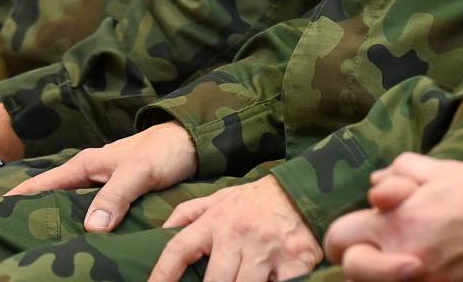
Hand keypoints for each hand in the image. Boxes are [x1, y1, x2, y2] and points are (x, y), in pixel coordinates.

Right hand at [6, 121, 197, 232]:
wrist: (194, 142)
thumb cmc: (163, 151)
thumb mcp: (138, 172)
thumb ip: (115, 196)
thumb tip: (90, 227)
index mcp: (84, 164)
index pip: (40, 184)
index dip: (14, 199)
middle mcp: (88, 175)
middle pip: (51, 200)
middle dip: (32, 218)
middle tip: (10, 243)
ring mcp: (102, 187)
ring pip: (71, 210)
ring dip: (59, 226)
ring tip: (40, 251)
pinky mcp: (117, 198)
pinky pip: (92, 217)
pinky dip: (82, 230)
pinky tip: (80, 248)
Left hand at [147, 176, 321, 281]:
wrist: (303, 190)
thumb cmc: (255, 201)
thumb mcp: (220, 198)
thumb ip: (188, 213)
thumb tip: (160, 230)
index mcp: (216, 220)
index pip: (179, 249)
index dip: (161, 274)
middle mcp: (238, 233)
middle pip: (214, 281)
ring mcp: (267, 248)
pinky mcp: (295, 260)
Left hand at [326, 155, 462, 281]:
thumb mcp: (437, 169)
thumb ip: (397, 173)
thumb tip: (375, 188)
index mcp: (396, 222)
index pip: (339, 237)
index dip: (345, 233)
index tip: (362, 228)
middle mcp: (401, 257)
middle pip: (351, 271)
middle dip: (356, 258)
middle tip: (375, 247)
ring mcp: (422, 279)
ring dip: (379, 271)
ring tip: (400, 254)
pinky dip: (405, 277)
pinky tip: (420, 263)